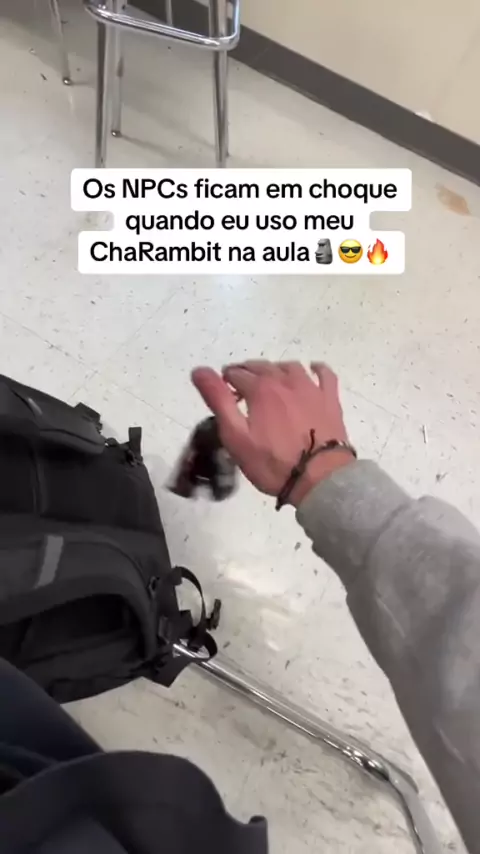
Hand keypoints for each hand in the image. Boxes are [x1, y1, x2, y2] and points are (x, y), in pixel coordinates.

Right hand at [191, 360, 354, 506]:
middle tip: (240, 386)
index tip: (223, 390)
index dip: (226, 380)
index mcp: (260, 389)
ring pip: (290, 367)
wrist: (319, 478)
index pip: (237, 373)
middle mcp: (285, 381)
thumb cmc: (272, 463)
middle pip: (262, 366)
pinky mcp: (330, 400)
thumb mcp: (236, 436)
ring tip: (270, 381)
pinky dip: (315, 369)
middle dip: (247, 372)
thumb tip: (199, 370)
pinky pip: (324, 374)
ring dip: (276, 369)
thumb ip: (218, 400)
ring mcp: (311, 389)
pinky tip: (311, 370)